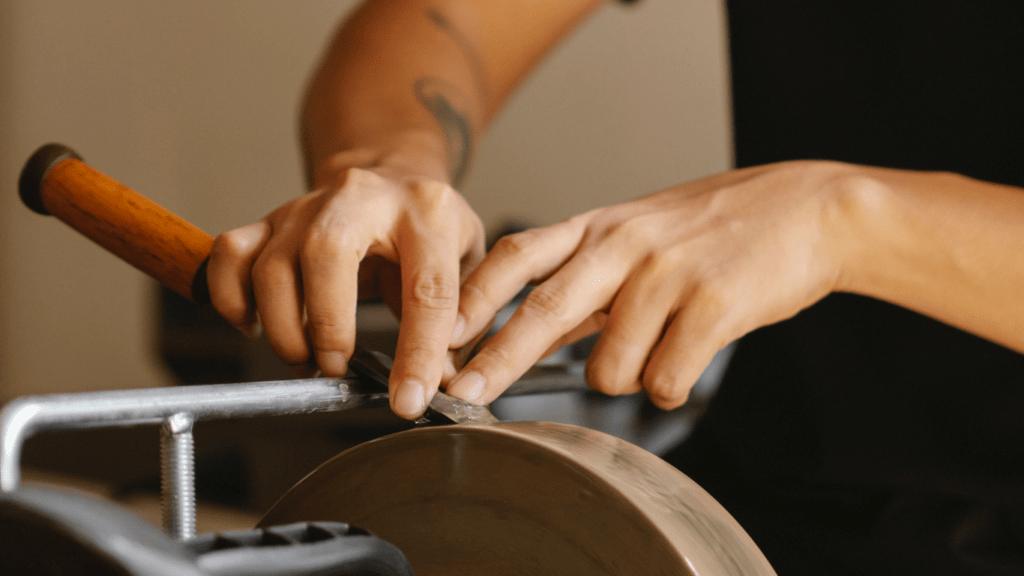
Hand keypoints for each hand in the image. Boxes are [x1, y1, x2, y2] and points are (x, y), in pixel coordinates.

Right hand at [206, 162, 484, 418]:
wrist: (390, 176)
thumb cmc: (430, 228)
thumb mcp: (468, 261)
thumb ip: (466, 317)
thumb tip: (446, 379)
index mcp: (429, 212)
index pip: (428, 288)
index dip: (419, 353)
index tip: (409, 399)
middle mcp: (363, 199)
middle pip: (327, 253)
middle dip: (328, 326)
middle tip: (336, 368)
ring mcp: (309, 206)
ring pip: (272, 264)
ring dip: (284, 328)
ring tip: (308, 359)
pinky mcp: (270, 218)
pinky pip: (230, 256)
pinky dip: (233, 300)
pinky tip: (258, 326)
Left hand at [446, 161, 862, 407]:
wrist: (808, 210)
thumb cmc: (715, 230)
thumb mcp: (639, 234)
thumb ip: (585, 277)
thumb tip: (527, 332)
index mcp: (600, 227)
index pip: (518, 256)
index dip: (474, 297)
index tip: (440, 334)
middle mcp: (624, 245)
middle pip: (542, 309)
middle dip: (495, 360)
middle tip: (463, 396)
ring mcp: (667, 274)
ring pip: (611, 367)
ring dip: (629, 375)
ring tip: (663, 343)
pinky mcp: (712, 304)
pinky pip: (666, 381)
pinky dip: (674, 385)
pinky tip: (693, 355)